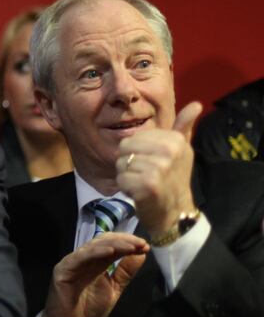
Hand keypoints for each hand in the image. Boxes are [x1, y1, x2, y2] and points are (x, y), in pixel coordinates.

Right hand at [41, 233, 148, 316]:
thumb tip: (142, 254)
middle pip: (103, 242)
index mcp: (95, 263)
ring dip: (114, 244)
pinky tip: (111, 251)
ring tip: (132, 246)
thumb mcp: (114, 290)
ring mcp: (72, 263)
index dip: (128, 243)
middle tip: (142, 243)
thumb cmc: (88, 312)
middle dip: (124, 240)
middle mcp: (83, 259)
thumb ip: (125, 273)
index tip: (145, 246)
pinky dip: (96, 252)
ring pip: (93, 247)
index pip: (111, 246)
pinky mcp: (63, 269)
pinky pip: (80, 257)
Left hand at [116, 102, 201, 235]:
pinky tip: (139, 193)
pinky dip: (126, 189)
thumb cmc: (174, 179)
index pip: (132, 139)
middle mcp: (169, 151)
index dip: (136, 154)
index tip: (151, 164)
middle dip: (129, 164)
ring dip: (127, 177)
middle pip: (124, 149)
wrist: (175, 212)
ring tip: (143, 184)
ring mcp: (159, 168)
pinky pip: (121, 179)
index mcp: (174, 140)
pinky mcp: (148, 185)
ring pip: (121, 164)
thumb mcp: (181, 150)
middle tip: (145, 175)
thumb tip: (196, 104)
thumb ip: (183, 127)